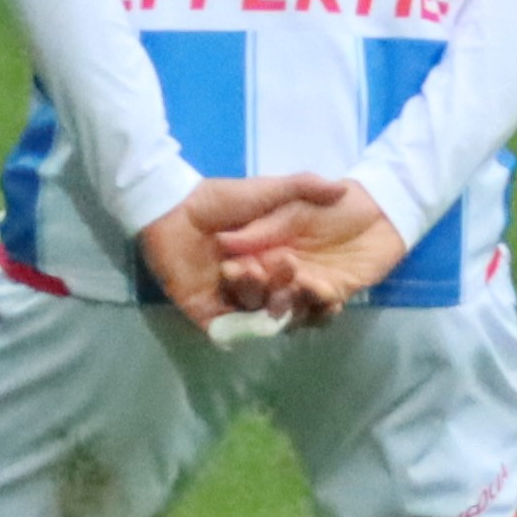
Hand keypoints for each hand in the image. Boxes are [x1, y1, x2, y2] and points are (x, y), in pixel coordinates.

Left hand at [137, 173, 350, 329]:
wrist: (174, 208)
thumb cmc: (221, 199)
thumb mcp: (268, 190)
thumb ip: (303, 187)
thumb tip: (342, 189)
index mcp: (271, 261)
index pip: (300, 284)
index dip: (317, 289)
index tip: (331, 285)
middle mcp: (254, 284)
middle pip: (279, 301)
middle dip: (289, 292)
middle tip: (293, 272)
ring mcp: (229, 300)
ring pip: (253, 311)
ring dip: (259, 295)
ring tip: (251, 270)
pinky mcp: (205, 312)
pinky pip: (226, 329)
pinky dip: (238, 327)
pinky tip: (244, 309)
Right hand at [213, 180, 410, 327]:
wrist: (379, 210)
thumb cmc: (333, 205)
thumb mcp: (293, 210)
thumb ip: (263, 227)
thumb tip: (223, 240)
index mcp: (265, 253)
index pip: (244, 271)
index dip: (237, 275)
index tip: (234, 271)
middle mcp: (281, 276)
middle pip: (263, 296)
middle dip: (263, 292)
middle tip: (269, 283)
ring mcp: (306, 288)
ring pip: (290, 309)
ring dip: (291, 303)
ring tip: (301, 287)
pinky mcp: (333, 296)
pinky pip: (321, 313)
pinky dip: (321, 311)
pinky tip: (328, 301)